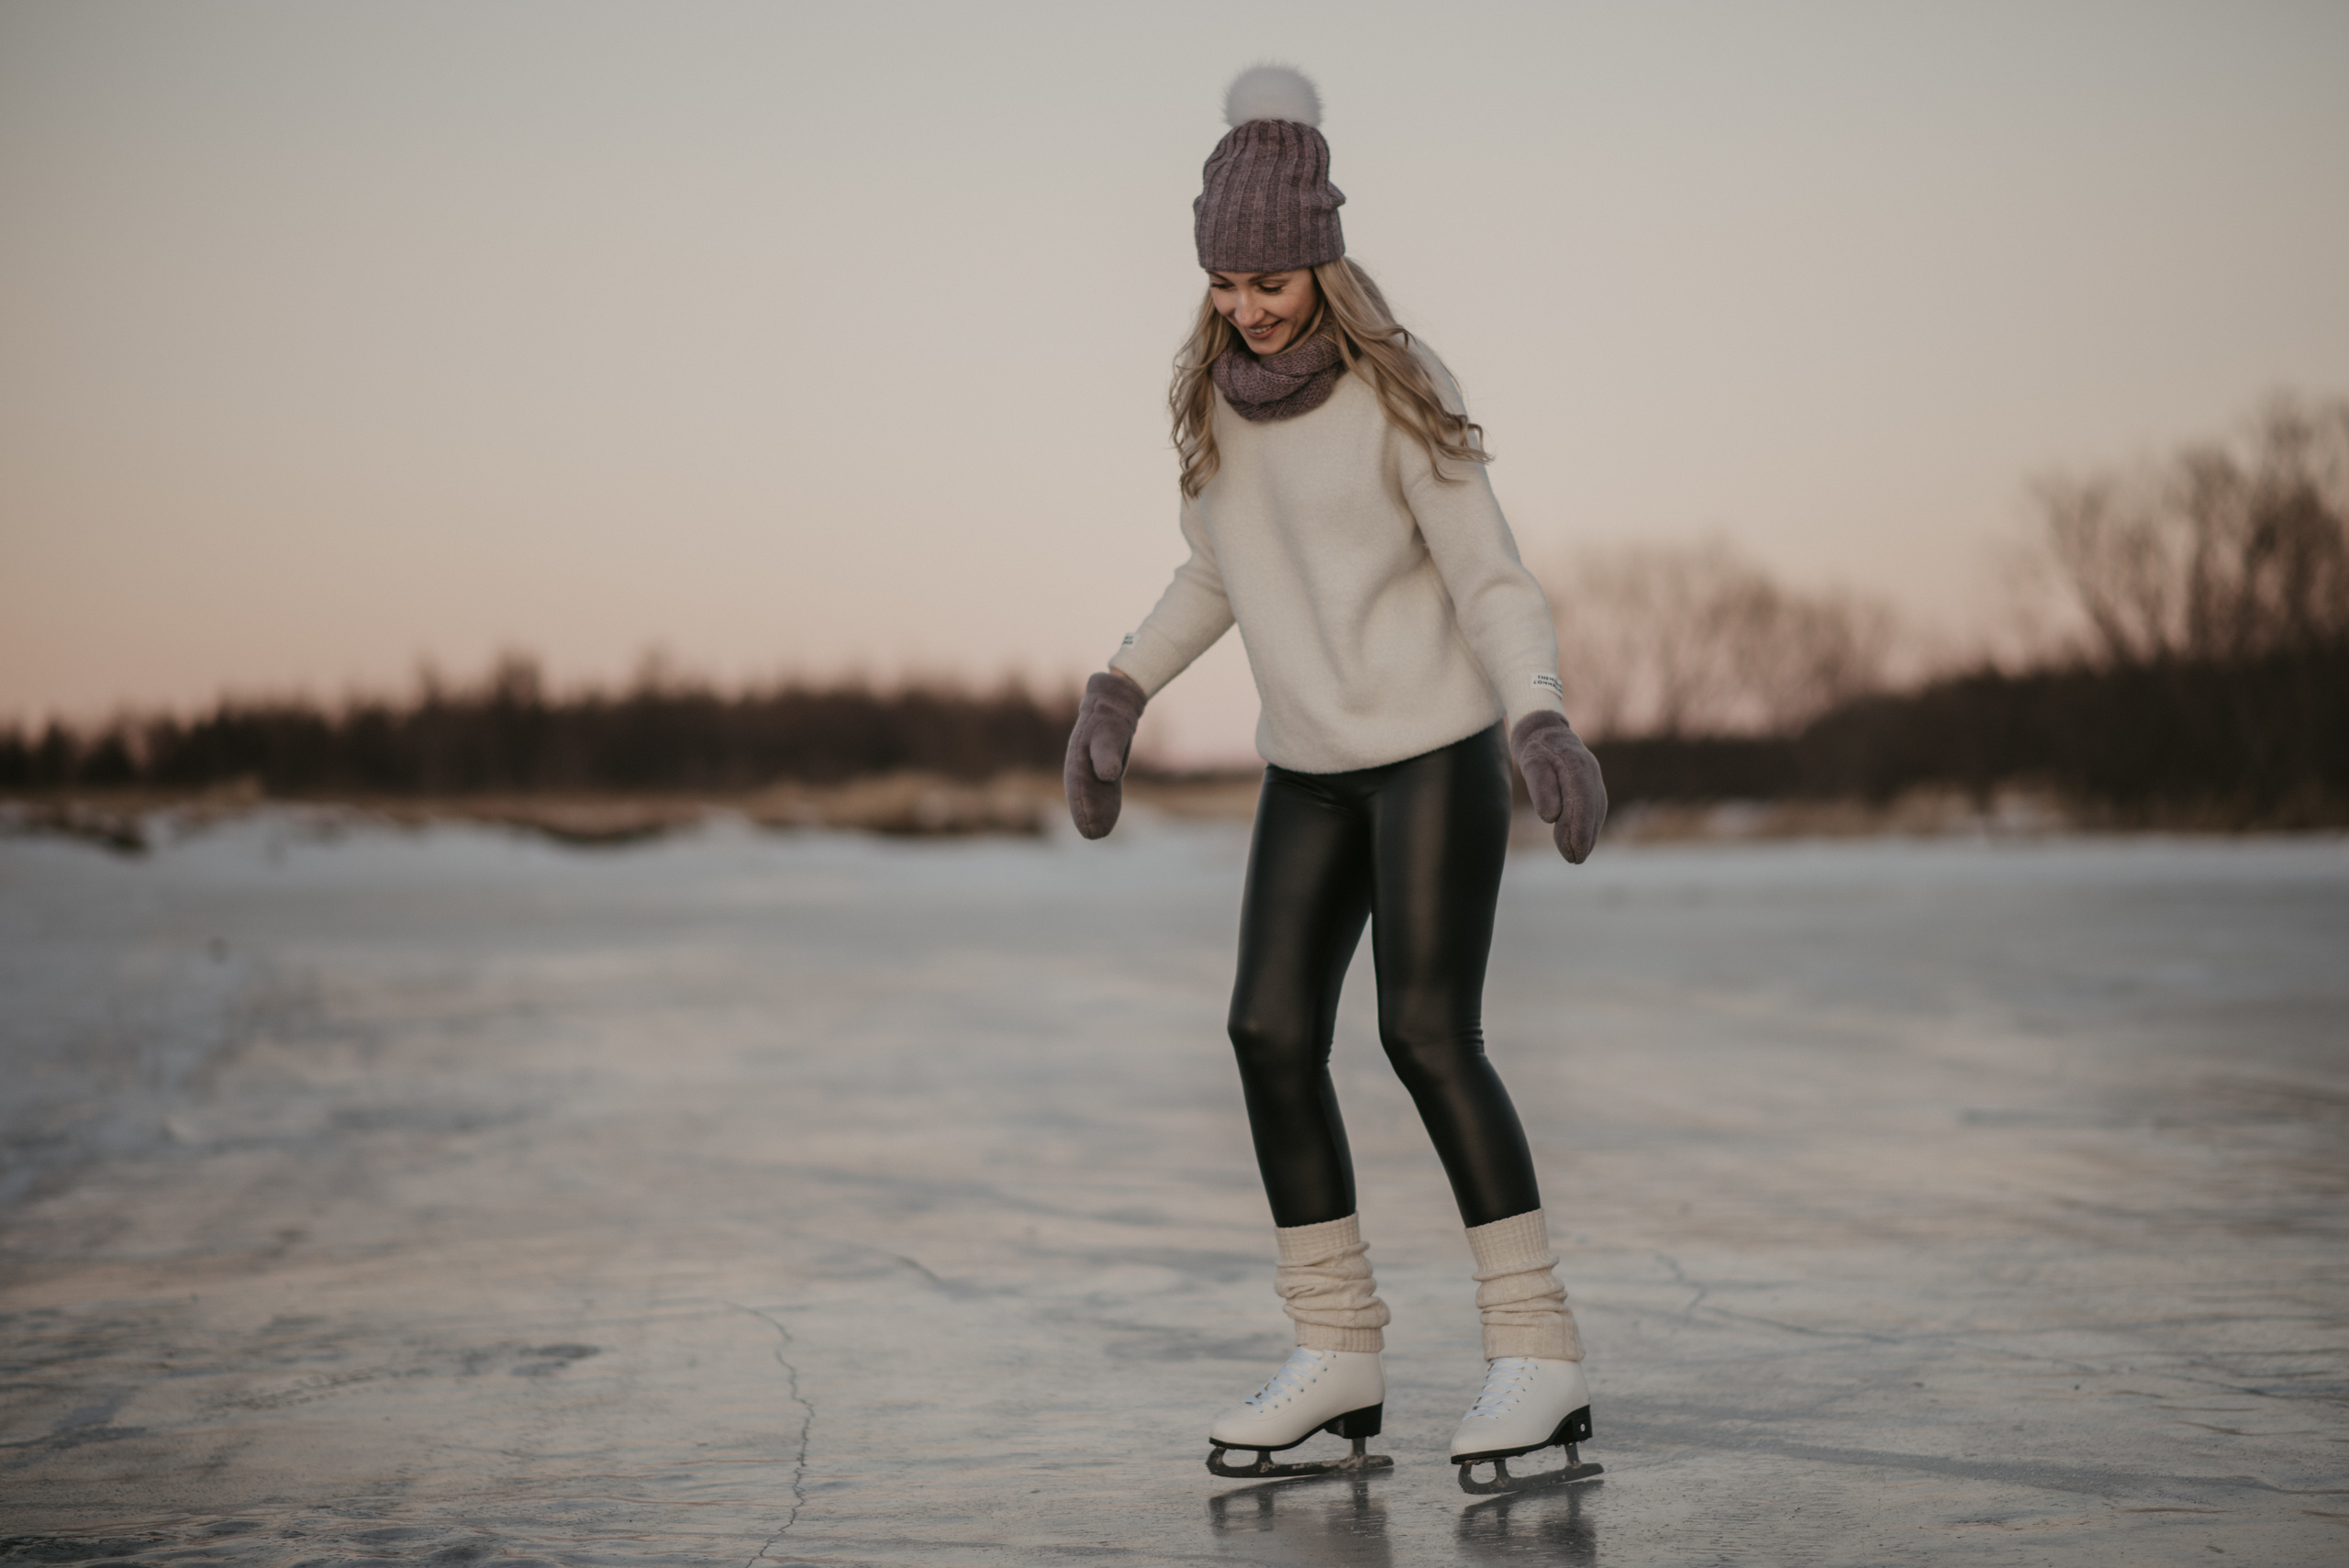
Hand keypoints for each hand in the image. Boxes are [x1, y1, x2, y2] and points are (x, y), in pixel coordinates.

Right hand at [1064, 671, 1146, 838]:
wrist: (1113, 705)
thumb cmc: (1109, 718)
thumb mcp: (1109, 733)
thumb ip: (1107, 753)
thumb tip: (1107, 776)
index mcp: (1076, 759)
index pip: (1078, 788)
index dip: (1083, 808)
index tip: (1088, 828)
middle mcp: (1080, 767)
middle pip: (1082, 795)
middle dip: (1087, 815)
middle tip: (1094, 836)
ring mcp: (1091, 770)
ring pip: (1092, 796)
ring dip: (1094, 813)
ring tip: (1100, 834)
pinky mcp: (1102, 772)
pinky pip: (1103, 792)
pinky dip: (1104, 806)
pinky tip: (1108, 821)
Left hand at [1509, 711, 1606, 862]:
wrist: (1543, 727)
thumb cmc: (1534, 747)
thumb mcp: (1530, 762)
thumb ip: (1540, 787)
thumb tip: (1551, 817)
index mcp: (1576, 764)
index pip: (1582, 803)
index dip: (1581, 830)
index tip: (1576, 852)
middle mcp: (1591, 770)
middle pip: (1592, 809)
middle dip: (1585, 837)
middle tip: (1573, 860)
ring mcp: (1594, 775)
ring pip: (1596, 809)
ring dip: (1589, 834)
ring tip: (1576, 855)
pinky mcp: (1591, 781)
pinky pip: (1595, 805)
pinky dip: (1590, 824)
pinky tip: (1582, 839)